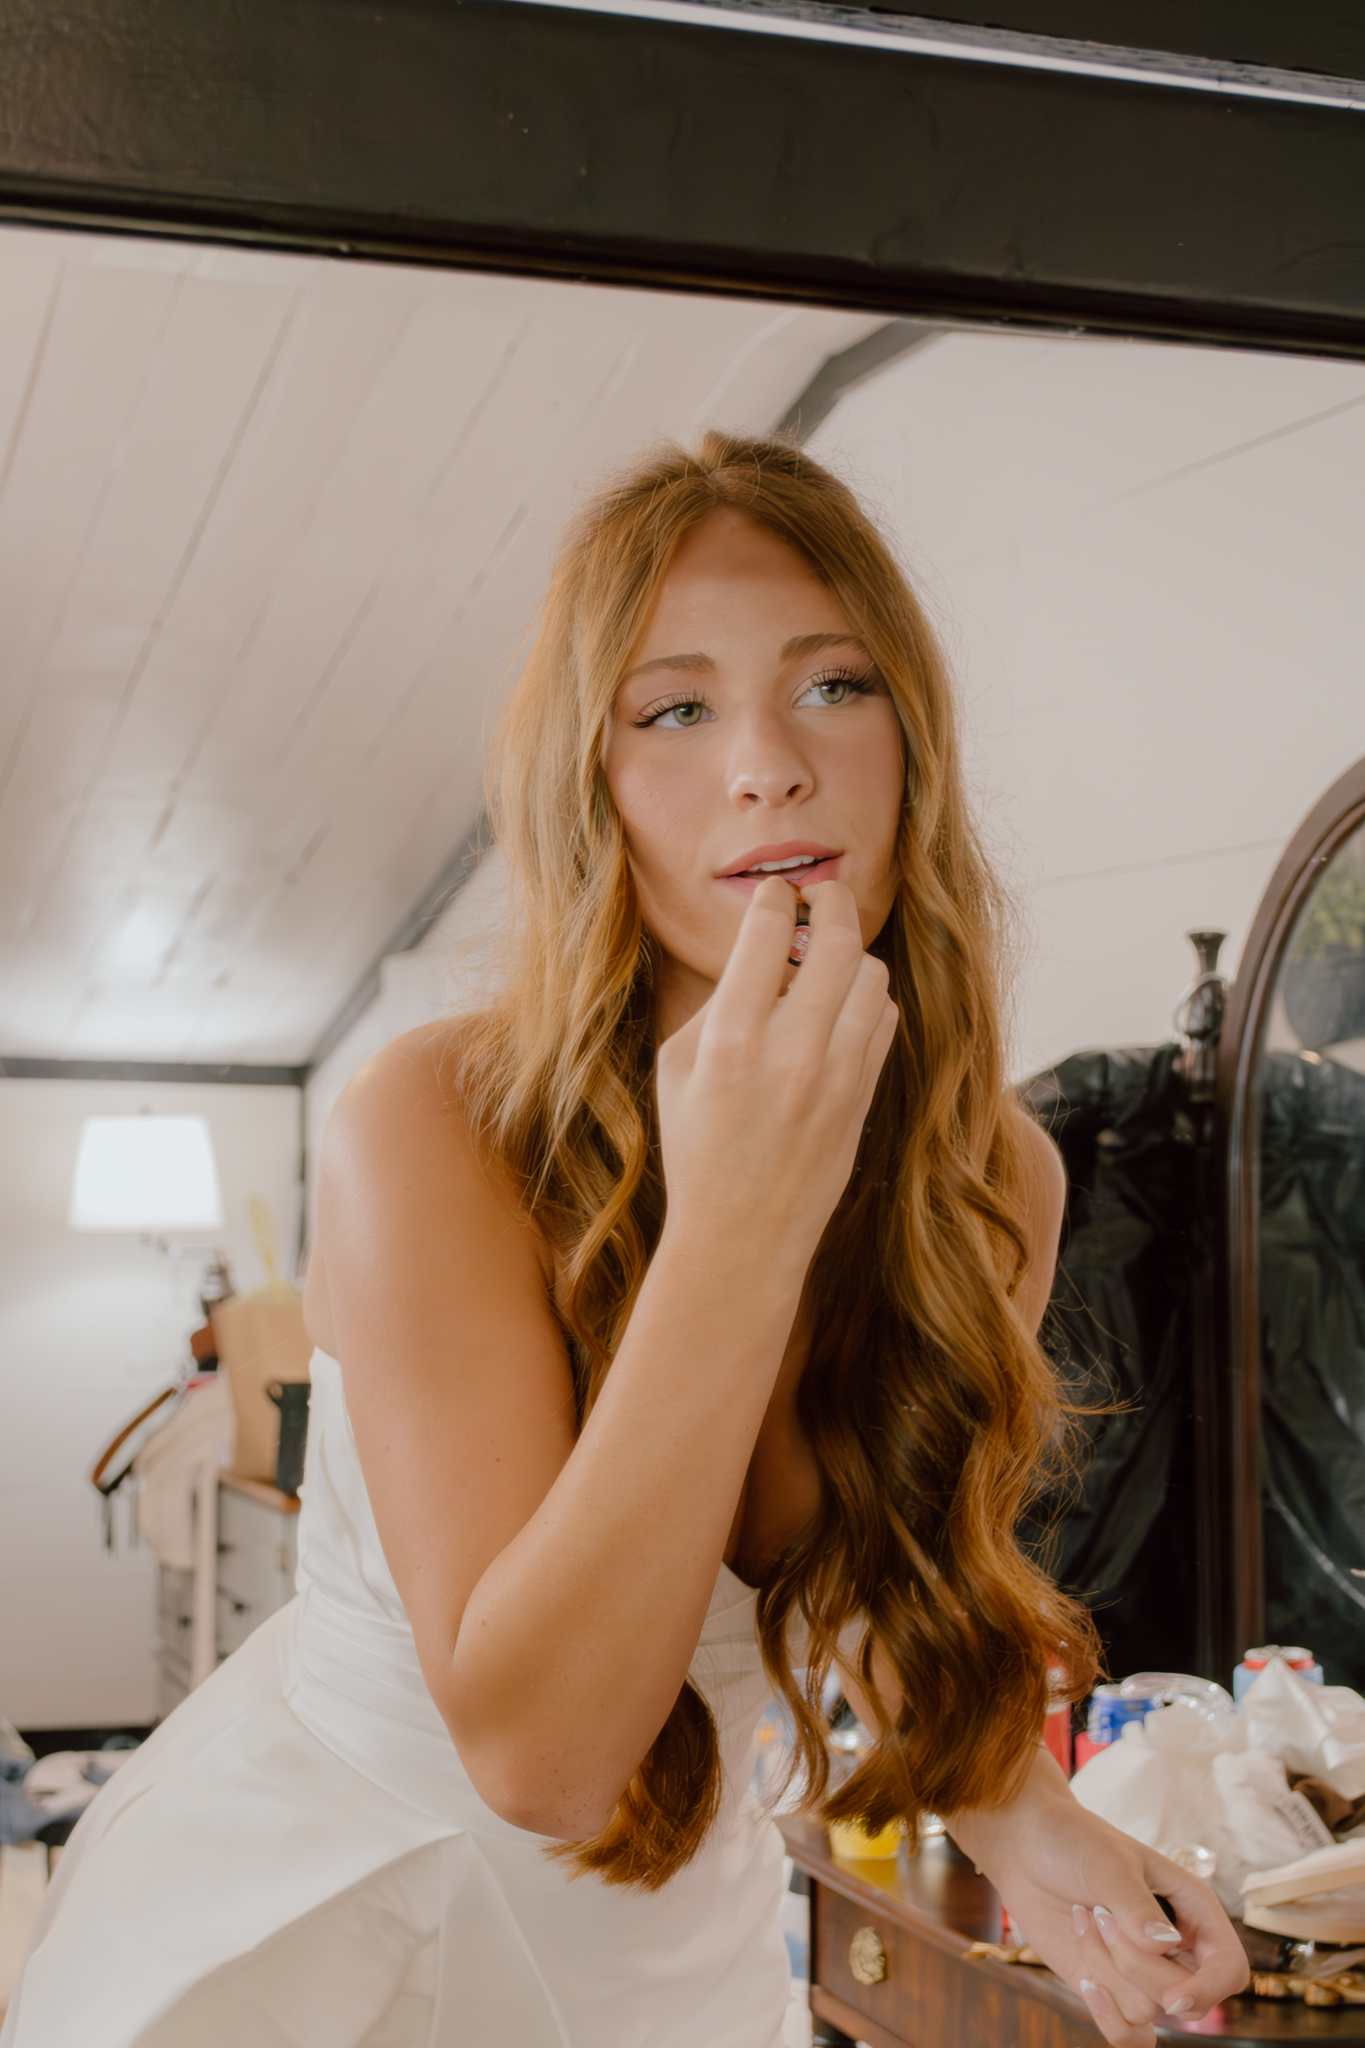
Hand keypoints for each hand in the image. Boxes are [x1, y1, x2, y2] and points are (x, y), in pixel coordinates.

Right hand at [655, 878, 896, 1269]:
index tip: (776, 893)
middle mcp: (790, 1052)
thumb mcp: (678, 1067)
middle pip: (839, 941)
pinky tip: (842, 1007)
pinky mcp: (864, 1096)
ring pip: (873, 976)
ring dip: (852, 955)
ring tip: (828, 960)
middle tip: (822, 896)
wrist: (741, 1235)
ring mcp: (836, 1076)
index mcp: (730, 1040)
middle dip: (832, 902)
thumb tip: (760, 953)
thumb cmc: (696, 1148)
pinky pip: (884, 1018)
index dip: (776, 897)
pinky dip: (867, 999)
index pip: (769, 931)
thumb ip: (718, 1004)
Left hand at [949, 1750, 1248, 2046]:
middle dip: (1134, 1965)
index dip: (1208, 1990)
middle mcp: (1177, 1948)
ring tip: (1083, 1919)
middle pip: (1186, 1998)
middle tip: (1098, 1913)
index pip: (1228, 1968)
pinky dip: (1107, 2016)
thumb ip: (1135, 1903)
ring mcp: (1145, 1974)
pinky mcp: (1114, 1990)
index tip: (1172, 1996)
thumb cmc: (1074, 1841)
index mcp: (1193, 1909)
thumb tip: (1164, 1944)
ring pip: (1147, 2010)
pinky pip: (1129, 2035)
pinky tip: (1085, 1980)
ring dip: (1104, 1968)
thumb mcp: (1108, 1861)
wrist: (1028, 1850)